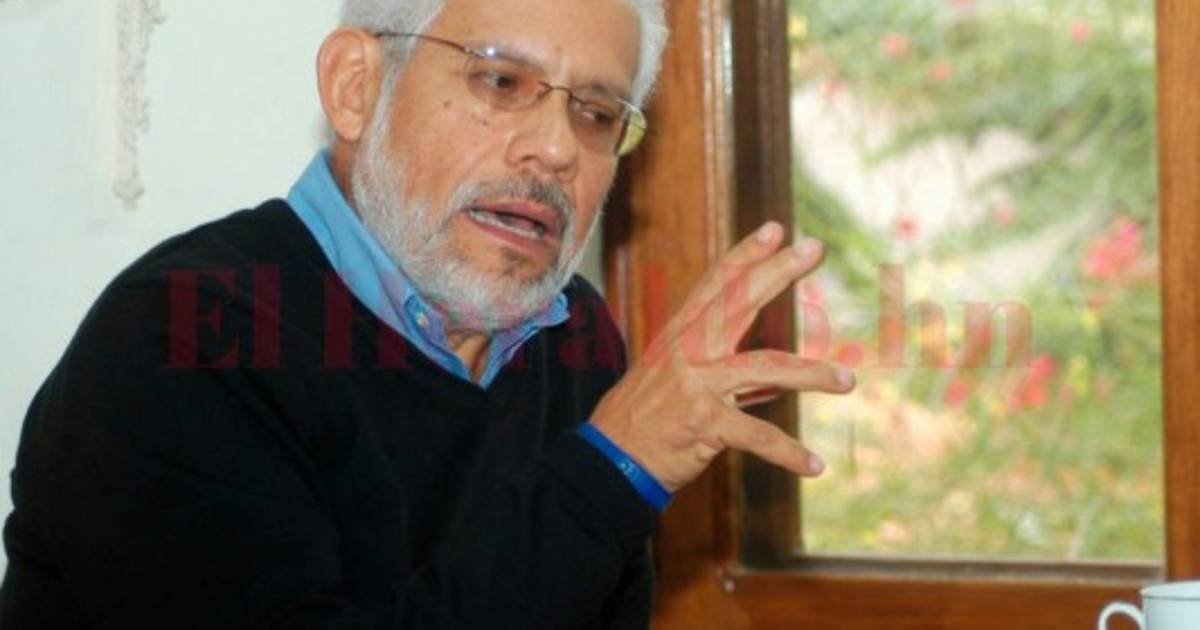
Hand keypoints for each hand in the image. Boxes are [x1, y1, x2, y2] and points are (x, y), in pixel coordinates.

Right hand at [589, 222, 854, 491]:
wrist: (611, 458)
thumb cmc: (646, 416)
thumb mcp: (676, 378)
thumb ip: (725, 370)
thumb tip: (776, 377)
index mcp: (681, 335)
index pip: (716, 284)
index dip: (746, 254)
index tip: (775, 230)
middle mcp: (688, 351)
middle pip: (739, 301)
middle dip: (779, 271)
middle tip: (814, 247)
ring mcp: (697, 385)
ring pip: (766, 367)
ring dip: (812, 375)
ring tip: (848, 380)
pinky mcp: (705, 424)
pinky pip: (758, 435)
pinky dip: (789, 453)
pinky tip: (814, 465)